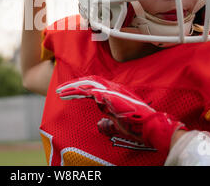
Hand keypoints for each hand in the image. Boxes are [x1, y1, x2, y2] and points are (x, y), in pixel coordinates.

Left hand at [56, 75, 185, 154]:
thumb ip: (108, 124)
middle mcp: (112, 89)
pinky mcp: (109, 95)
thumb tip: (99, 125)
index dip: (80, 89)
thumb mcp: (117, 125)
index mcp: (113, 93)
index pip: (93, 87)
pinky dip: (78, 91)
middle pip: (88, 82)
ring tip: (61, 91)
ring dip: (73, 87)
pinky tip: (69, 94)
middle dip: (73, 85)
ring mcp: (111, 90)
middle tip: (60, 90)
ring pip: (87, 84)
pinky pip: (90, 90)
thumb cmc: (136, 126)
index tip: (68, 93)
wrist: (149, 126)